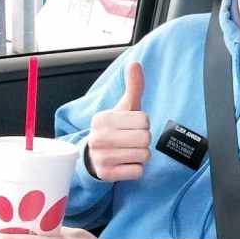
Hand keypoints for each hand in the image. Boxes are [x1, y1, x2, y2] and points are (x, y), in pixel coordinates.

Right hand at [86, 61, 150, 180]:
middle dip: (143, 140)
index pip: (144, 120)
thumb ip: (133, 87)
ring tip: (128, 151)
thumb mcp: (124, 108)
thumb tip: (135, 63)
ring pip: (144, 155)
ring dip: (141, 155)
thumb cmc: (115, 129)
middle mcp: (99, 138)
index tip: (130, 126)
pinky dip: (136, 169)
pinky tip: (125, 164)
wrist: (94, 157)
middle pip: (145, 138)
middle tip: (130, 140)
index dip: (143, 124)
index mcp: (102, 118)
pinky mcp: (107, 175)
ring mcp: (101, 158)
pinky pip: (138, 172)